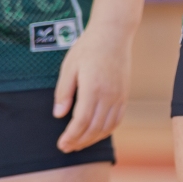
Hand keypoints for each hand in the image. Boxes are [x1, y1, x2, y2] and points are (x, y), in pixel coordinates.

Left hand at [51, 22, 134, 151]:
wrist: (113, 34)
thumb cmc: (88, 47)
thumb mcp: (69, 66)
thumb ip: (64, 91)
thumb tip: (58, 115)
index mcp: (93, 87)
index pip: (82, 120)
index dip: (71, 136)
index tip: (61, 143)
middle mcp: (109, 94)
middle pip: (94, 128)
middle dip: (79, 141)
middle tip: (66, 147)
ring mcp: (119, 95)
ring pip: (107, 127)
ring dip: (92, 139)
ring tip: (78, 143)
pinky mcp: (124, 94)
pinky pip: (117, 120)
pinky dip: (106, 131)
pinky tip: (96, 133)